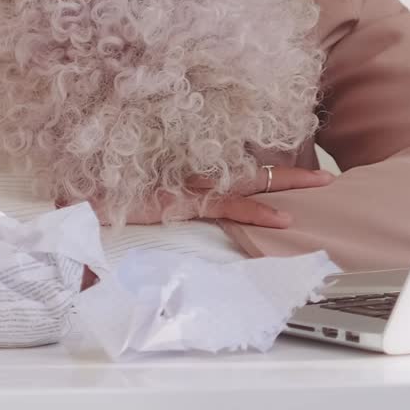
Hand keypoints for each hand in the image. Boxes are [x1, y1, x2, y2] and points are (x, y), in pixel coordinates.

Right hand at [104, 165, 335, 228]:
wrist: (81, 192)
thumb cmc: (104, 195)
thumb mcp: (136, 202)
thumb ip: (157, 213)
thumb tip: (152, 237)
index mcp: (191, 176)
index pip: (239, 173)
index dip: (269, 176)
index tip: (298, 175)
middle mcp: (198, 176)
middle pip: (256, 173)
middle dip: (294, 176)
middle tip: (328, 178)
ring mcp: (196, 185)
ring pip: (253, 182)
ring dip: (289, 184)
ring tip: (324, 185)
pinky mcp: (189, 198)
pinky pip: (231, 203)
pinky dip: (259, 210)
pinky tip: (284, 218)